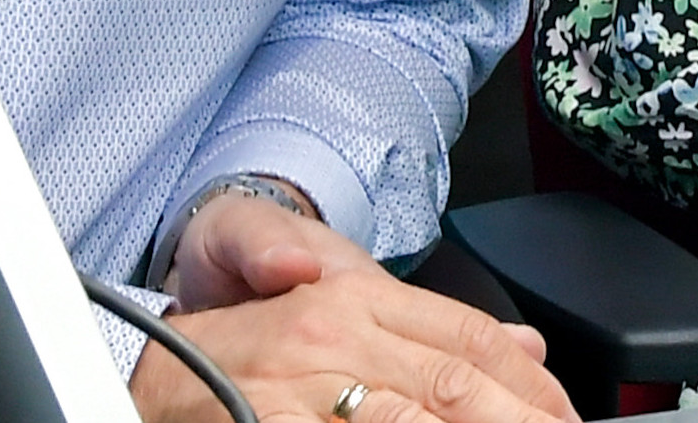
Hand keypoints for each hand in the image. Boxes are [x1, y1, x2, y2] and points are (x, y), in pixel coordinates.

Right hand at [134, 193, 576, 422]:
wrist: (129, 353)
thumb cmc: (232, 325)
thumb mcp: (324, 288)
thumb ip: (425, 317)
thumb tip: (529, 344)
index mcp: (352, 294)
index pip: (471, 337)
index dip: (532, 385)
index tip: (568, 417)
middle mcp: (330, 332)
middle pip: (456, 385)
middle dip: (518, 420)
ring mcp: (295, 384)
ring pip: (411, 419)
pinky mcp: (265, 419)